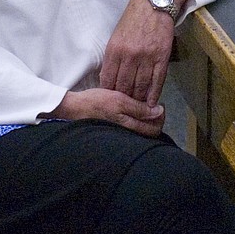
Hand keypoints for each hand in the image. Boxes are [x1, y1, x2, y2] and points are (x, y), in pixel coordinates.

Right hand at [43, 88, 165, 136]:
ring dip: (145, 118)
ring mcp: (120, 132)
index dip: (160, 117)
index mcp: (129, 127)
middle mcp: (126, 133)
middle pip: (150, 131)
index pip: (155, 129)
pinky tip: (131, 108)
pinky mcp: (113, 128)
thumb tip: (159, 112)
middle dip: (155, 118)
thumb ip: (139, 108)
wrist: (74, 108)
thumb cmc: (96, 103)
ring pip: (140, 129)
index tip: (159, 105)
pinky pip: (131, 127)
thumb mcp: (119, 100)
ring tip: (142, 105)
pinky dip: (136, 119)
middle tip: (153, 105)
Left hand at [99, 0, 181, 105]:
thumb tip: (109, 79)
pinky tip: (151, 102)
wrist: (153, 5)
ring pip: (140, 86)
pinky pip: (157, 81)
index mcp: (115, 50)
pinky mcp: (162, 57)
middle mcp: (130, 56)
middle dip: (124, 99)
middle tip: (125, 107)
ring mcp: (147, 58)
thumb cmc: (133, 21)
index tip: (111, 100)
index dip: (110, 93)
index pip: (109, 80)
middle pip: (124, 86)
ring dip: (138, 99)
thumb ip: (112, 58)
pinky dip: (154, 94)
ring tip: (137, 107)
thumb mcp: (116, 37)